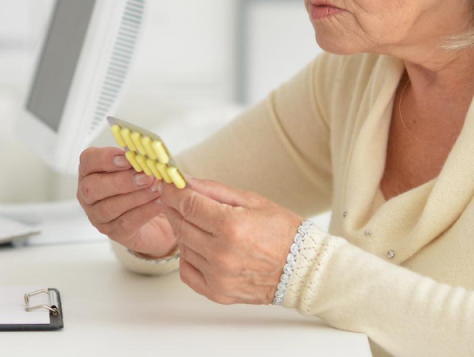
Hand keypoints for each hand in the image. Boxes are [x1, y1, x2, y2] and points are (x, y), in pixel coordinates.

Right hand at [77, 147, 174, 258]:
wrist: (157, 218)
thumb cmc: (142, 186)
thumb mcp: (138, 168)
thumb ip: (138, 160)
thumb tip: (147, 152)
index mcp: (91, 172)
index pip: (88, 160)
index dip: (105, 158)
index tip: (127, 157)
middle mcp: (89, 195)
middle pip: (93, 187)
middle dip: (120, 181)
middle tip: (145, 176)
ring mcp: (99, 216)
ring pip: (109, 207)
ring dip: (135, 196)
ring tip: (156, 189)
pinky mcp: (114, 233)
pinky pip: (126, 223)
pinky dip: (144, 212)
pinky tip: (159, 203)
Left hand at [158, 177, 303, 304]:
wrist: (303, 269)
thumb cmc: (283, 232)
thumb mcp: (251, 200)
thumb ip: (214, 190)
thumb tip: (185, 181)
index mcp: (231, 226)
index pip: (187, 205)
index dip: (173, 192)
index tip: (170, 186)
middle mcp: (222, 254)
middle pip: (180, 225)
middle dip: (175, 209)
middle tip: (178, 201)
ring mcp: (219, 276)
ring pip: (183, 247)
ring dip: (185, 233)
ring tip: (202, 226)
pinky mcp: (218, 293)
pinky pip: (186, 272)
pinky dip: (189, 258)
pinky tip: (201, 248)